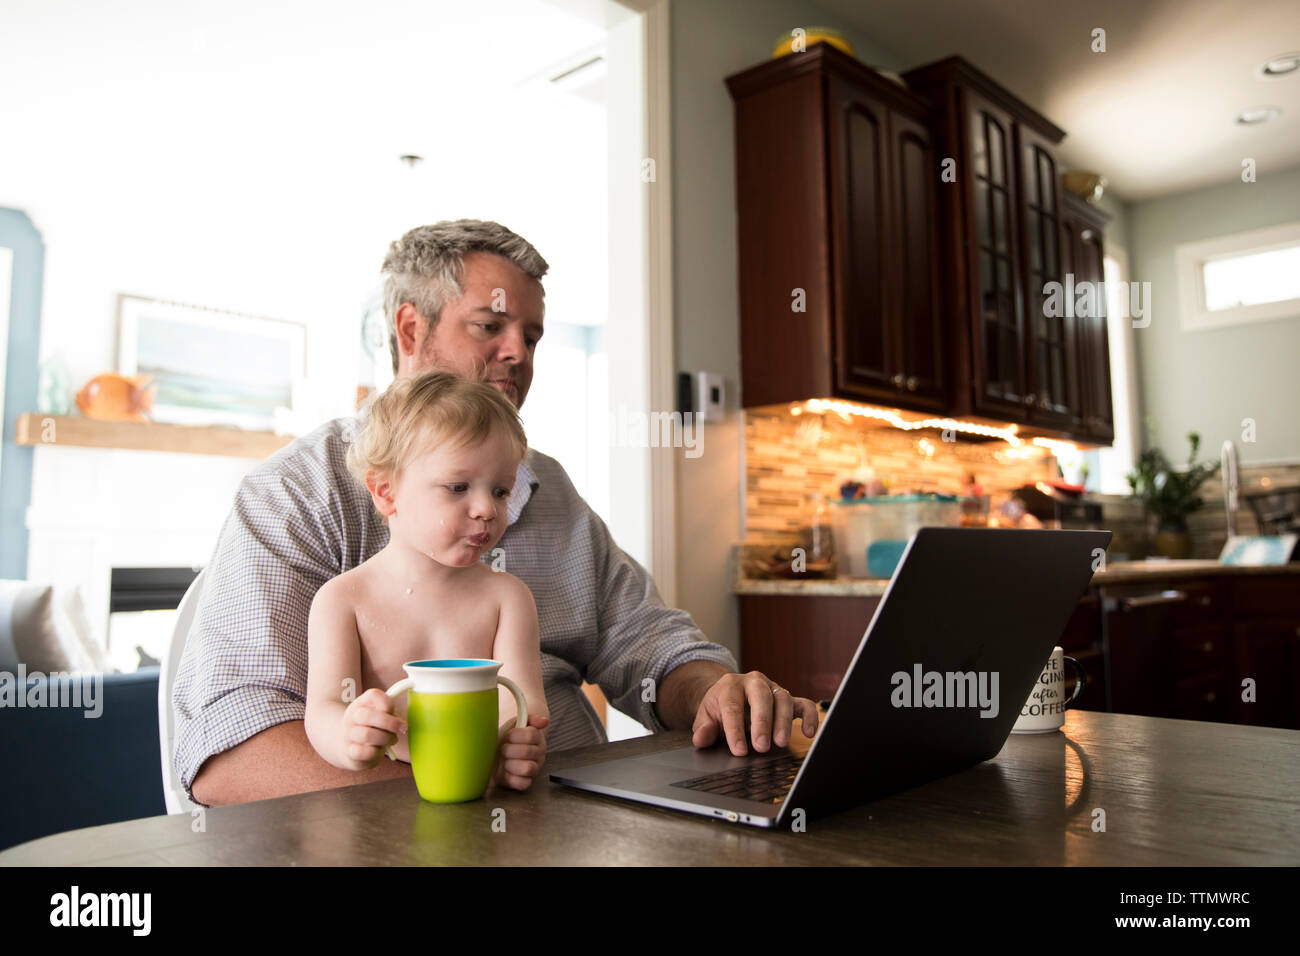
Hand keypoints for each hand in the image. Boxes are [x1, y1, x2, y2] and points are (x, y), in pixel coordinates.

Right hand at [341, 688, 405, 769]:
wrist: (350, 748)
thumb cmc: (372, 729)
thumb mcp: (380, 716)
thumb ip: (390, 714)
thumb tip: (400, 722)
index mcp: (360, 704)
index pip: (373, 695)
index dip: (388, 703)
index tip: (395, 712)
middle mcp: (351, 717)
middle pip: (368, 716)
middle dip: (391, 723)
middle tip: (402, 729)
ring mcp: (348, 735)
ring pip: (367, 735)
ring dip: (386, 739)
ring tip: (391, 740)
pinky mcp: (350, 752)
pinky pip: (366, 752)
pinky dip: (377, 752)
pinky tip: (379, 750)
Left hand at [493, 714, 549, 790]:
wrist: (496, 752)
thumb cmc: (507, 738)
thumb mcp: (515, 723)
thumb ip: (530, 719)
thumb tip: (544, 721)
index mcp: (537, 738)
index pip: (531, 735)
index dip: (515, 735)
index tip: (508, 735)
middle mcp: (538, 754)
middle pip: (527, 751)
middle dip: (509, 750)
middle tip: (503, 749)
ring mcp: (533, 769)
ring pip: (528, 768)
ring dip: (510, 764)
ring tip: (504, 761)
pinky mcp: (524, 782)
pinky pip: (523, 783)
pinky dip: (511, 778)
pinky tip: (506, 771)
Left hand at [691, 670, 818, 755]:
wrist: (729, 695)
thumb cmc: (719, 708)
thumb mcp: (706, 717)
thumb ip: (703, 729)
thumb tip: (700, 739)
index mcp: (730, 686)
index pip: (733, 707)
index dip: (735, 730)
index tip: (739, 750)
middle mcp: (753, 682)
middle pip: (761, 697)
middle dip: (762, 722)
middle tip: (762, 747)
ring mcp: (772, 688)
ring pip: (783, 699)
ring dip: (783, 722)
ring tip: (781, 743)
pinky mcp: (788, 698)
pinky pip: (803, 703)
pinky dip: (809, 716)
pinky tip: (809, 733)